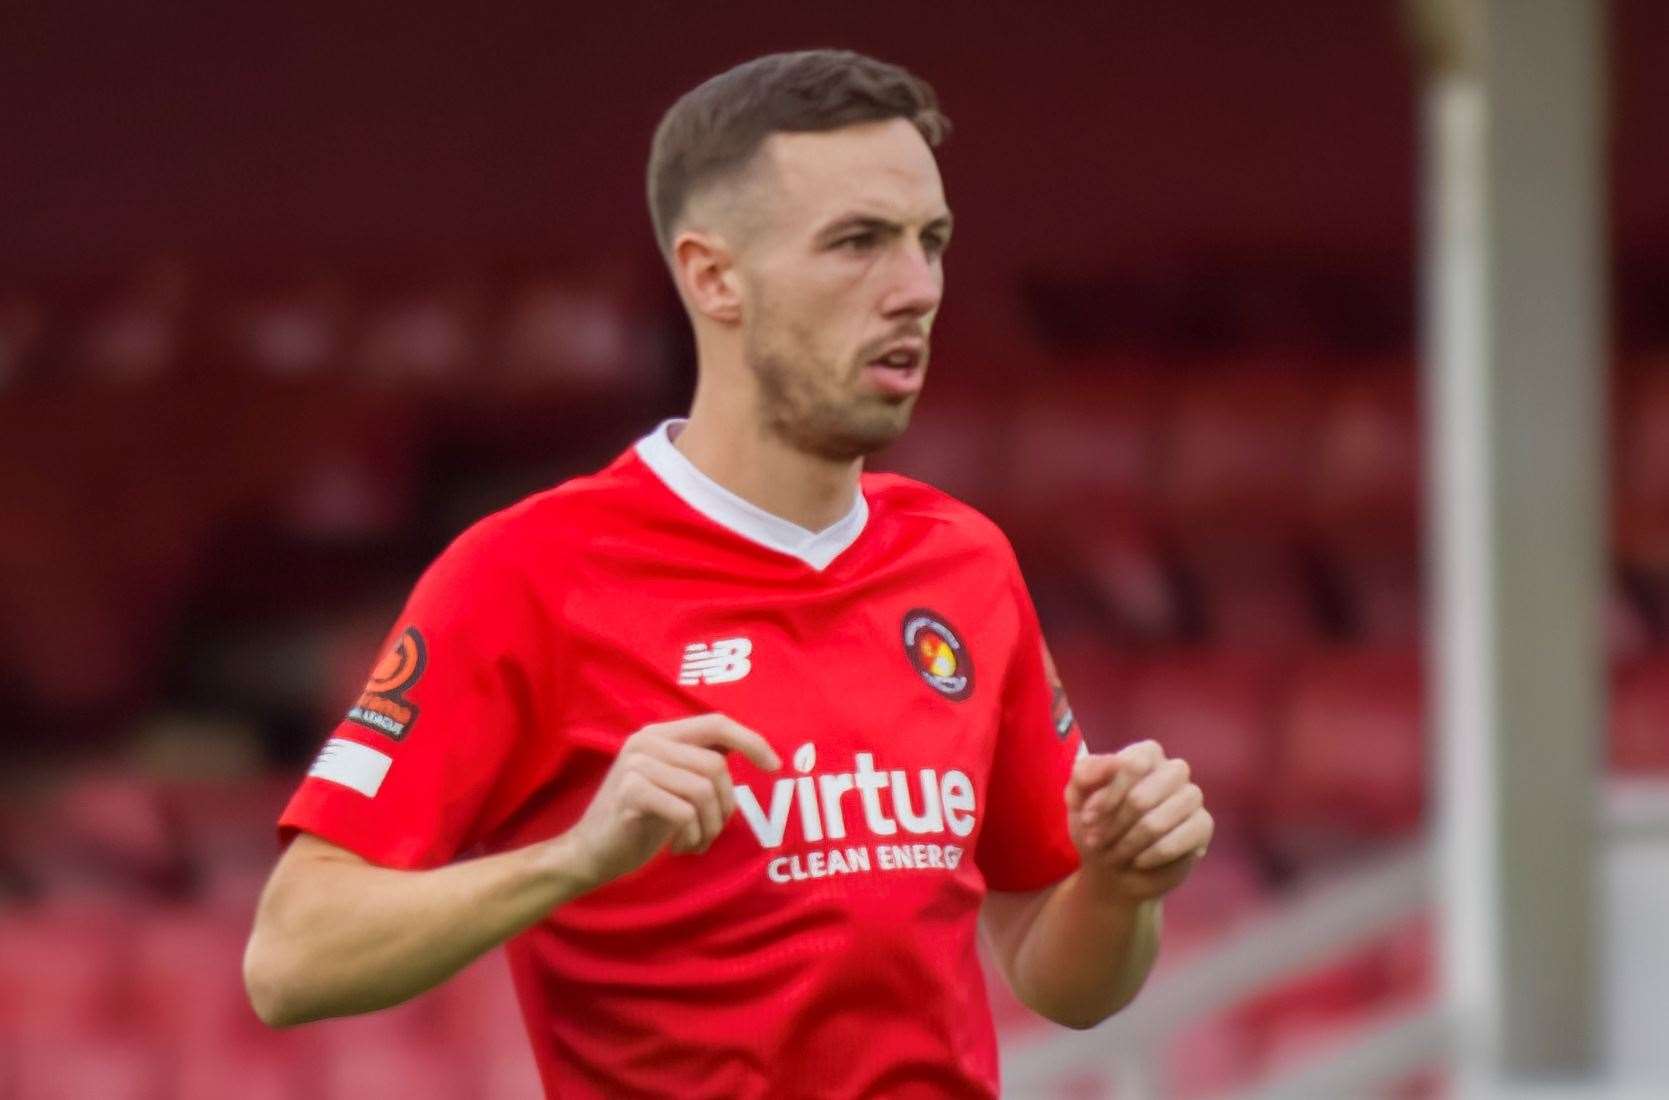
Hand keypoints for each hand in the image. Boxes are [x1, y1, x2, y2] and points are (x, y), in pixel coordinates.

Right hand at [562, 714, 779, 891]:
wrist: (591, 852)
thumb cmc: (640, 820)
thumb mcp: (674, 784)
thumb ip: (700, 762)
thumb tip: (749, 748)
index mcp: (660, 733)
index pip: (717, 723)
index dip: (751, 741)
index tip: (775, 766)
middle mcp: (647, 741)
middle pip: (715, 766)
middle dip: (726, 806)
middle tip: (712, 831)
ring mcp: (636, 765)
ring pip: (703, 790)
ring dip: (710, 827)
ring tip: (696, 842)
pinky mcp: (630, 793)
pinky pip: (685, 812)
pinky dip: (692, 836)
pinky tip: (680, 847)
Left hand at [1066, 740, 1212, 902]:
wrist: (1112, 868)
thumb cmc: (1096, 824)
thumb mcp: (1077, 796)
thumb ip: (1086, 772)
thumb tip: (1114, 761)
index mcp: (1145, 754)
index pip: (1132, 765)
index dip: (1107, 796)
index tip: (1087, 820)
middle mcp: (1173, 770)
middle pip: (1142, 797)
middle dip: (1113, 826)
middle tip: (1097, 842)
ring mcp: (1191, 797)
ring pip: (1159, 821)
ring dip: (1129, 843)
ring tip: (1114, 855)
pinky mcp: (1203, 826)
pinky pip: (1181, 840)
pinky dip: (1153, 855)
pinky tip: (1139, 861)